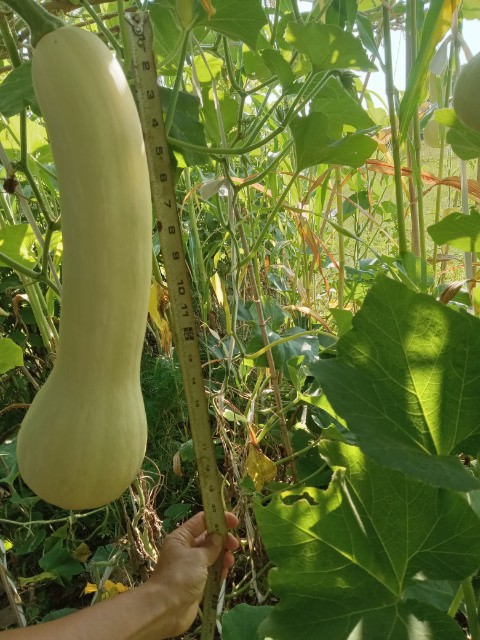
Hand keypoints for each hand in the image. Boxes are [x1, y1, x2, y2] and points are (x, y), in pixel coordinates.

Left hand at [149, 511, 238, 636]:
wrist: (166, 609)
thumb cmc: (180, 576)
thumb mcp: (198, 557)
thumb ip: (212, 546)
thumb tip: (219, 537)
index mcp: (182, 538)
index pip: (202, 521)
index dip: (218, 518)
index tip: (235, 522)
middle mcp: (186, 549)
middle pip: (208, 538)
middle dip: (223, 539)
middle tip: (234, 545)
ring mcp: (191, 566)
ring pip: (212, 555)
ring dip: (223, 555)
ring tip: (229, 561)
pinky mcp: (196, 582)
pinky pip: (211, 571)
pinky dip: (219, 569)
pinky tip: (225, 572)